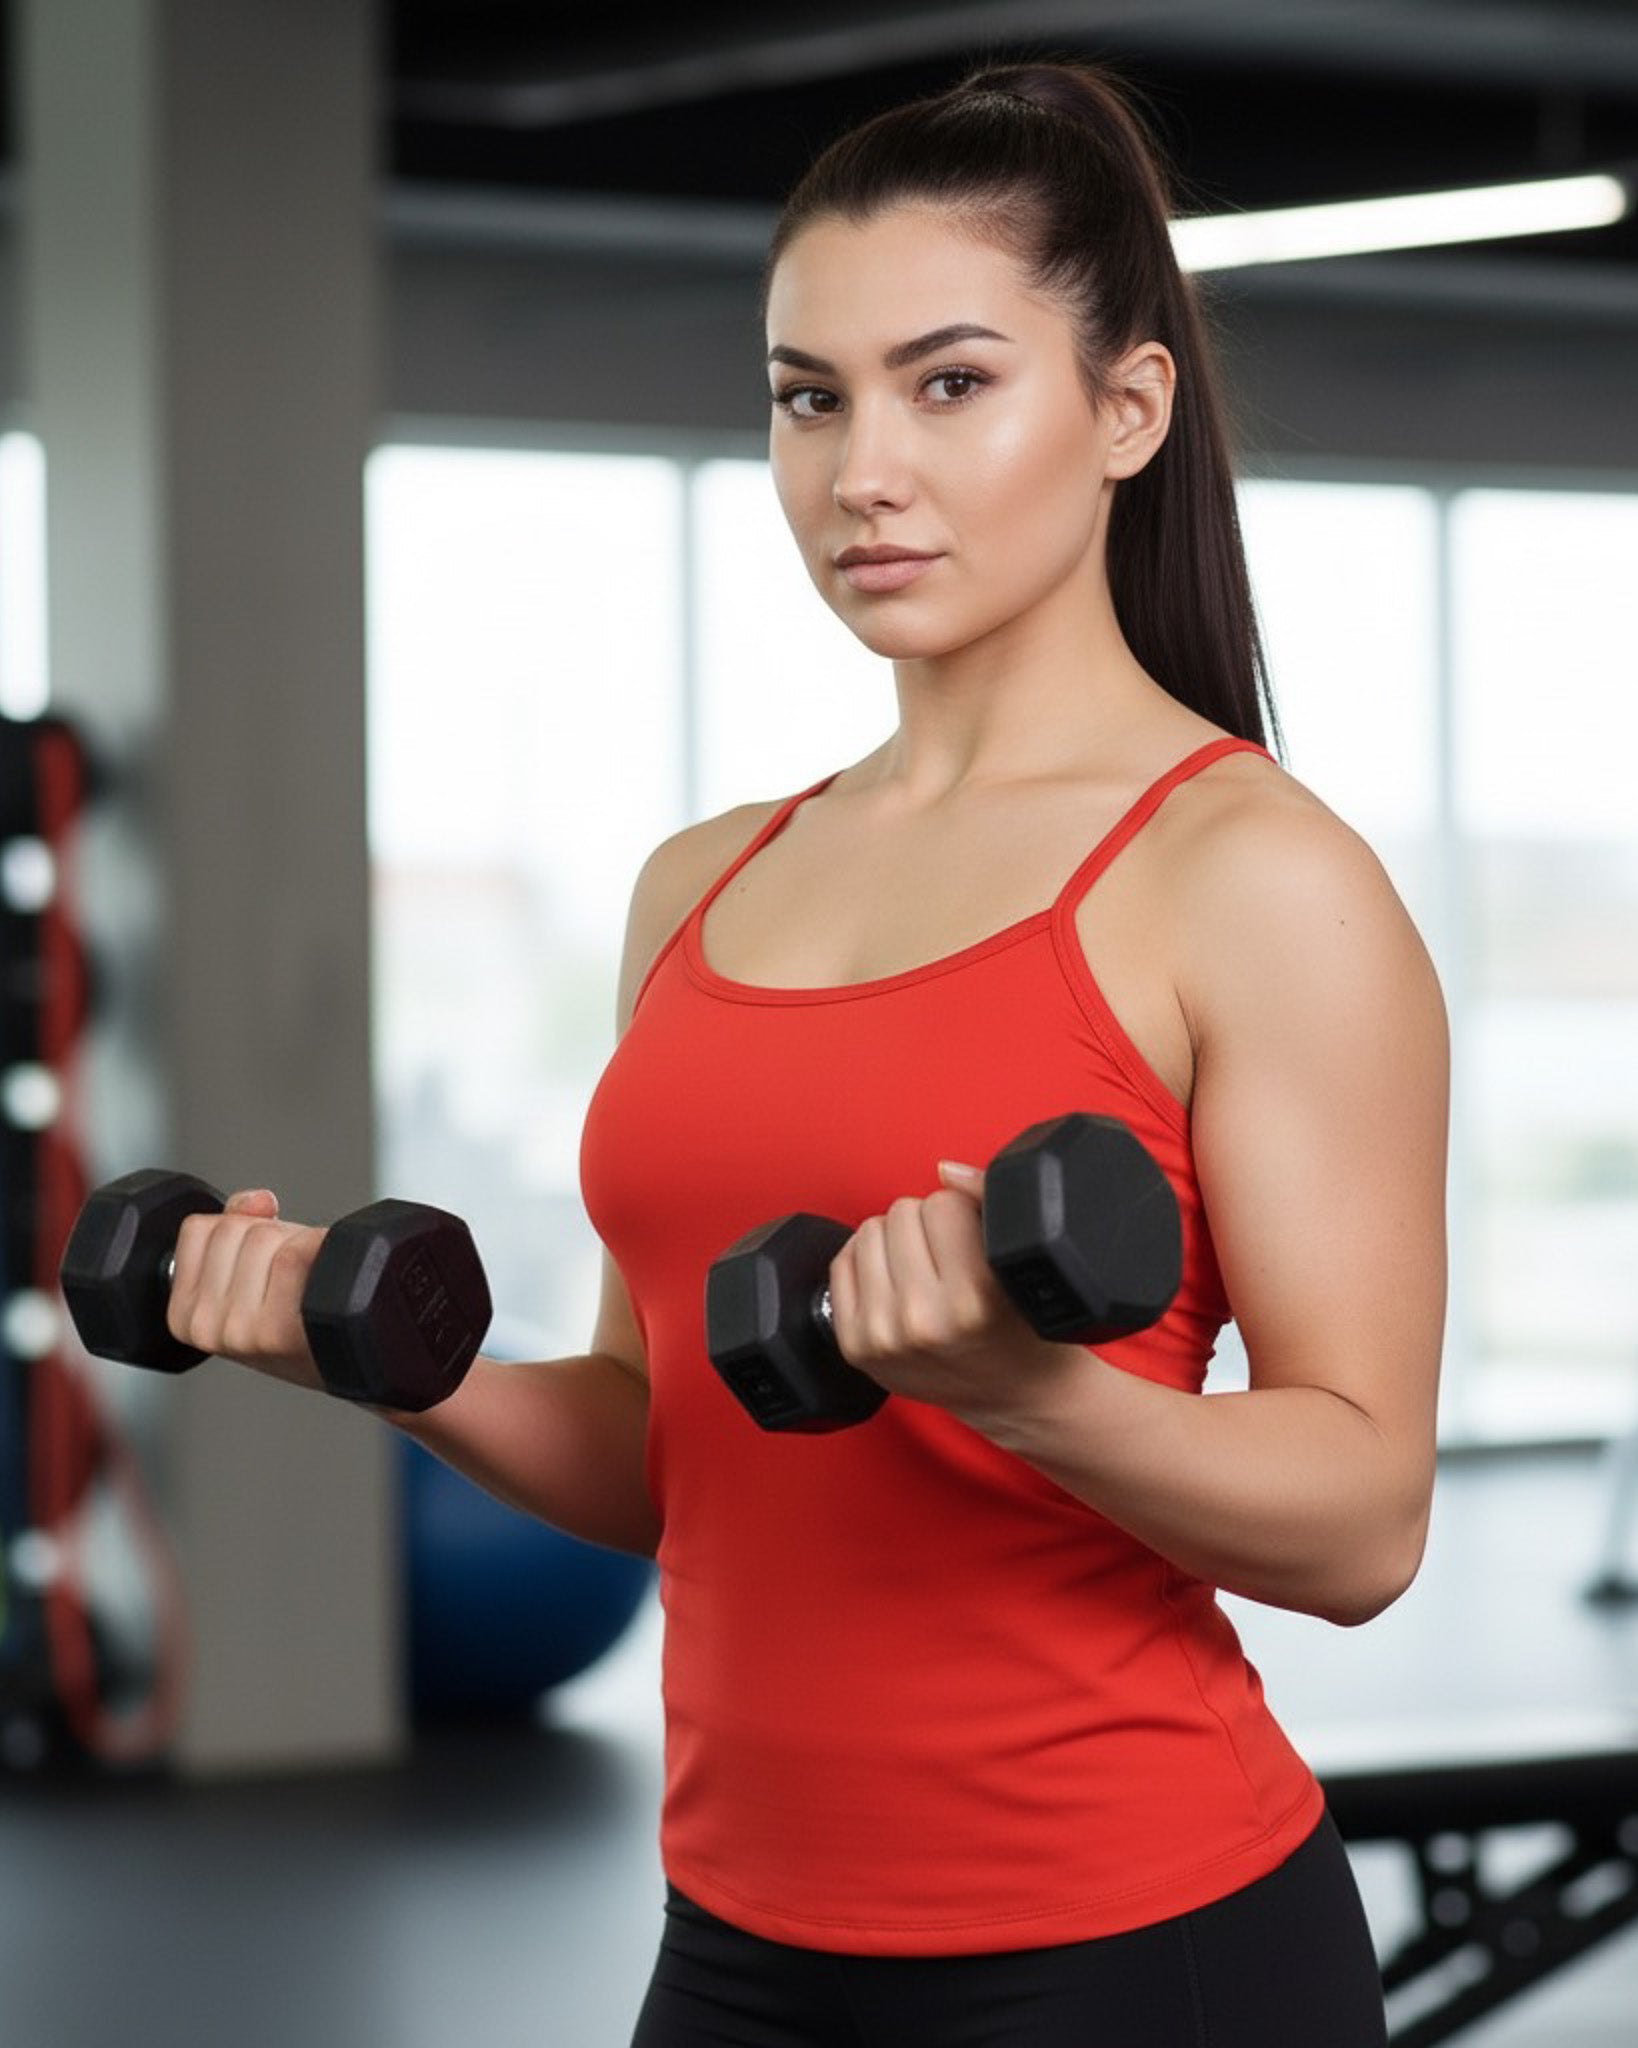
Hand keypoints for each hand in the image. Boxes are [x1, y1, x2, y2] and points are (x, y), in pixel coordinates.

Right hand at [167, 1190, 328, 1391]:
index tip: (257, 1261)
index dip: (238, 1229)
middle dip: (269, 1236)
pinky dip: (316, 1249)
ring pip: (262, 1237)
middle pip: (233, 1229)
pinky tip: (322, 1281)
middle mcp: (205, 1327)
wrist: (342, 1354)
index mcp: (183, 1314)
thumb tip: (258, 1201)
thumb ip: (237, 1222)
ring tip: (304, 1280)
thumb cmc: (296, 1313)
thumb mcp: (250, 1268)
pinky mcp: (277, 1331)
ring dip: (295, 1243)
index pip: (198, 1228)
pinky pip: (291, 1255)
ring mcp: (239, 1332)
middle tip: (288, 1274)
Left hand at [825, 1161, 1077, 1424]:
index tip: (972, 1238)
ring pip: (869, 1230)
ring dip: (896, 1239)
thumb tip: (943, 1169)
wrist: (1012, 1394)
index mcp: (975, 1296)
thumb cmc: (1023, 1326)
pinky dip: (868, 1261)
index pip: (943, 1203)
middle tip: (950, 1257)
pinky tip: (897, 1280)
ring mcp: (885, 1335)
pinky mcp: (856, 1346)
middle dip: (928, 1225)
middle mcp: (925, 1319)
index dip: (962, 1213)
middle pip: (903, 1212)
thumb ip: (989, 1201)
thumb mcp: (1022, 1263)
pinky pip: (842, 1262)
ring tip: (925, 1268)